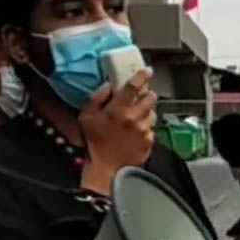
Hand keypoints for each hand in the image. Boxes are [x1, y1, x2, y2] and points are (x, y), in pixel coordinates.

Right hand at [79, 69, 156, 195]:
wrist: (105, 168)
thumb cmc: (94, 143)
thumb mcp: (86, 116)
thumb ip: (97, 97)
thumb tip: (108, 85)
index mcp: (118, 109)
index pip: (134, 85)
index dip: (142, 75)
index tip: (147, 71)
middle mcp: (134, 118)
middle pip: (150, 97)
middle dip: (147, 94)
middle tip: (141, 96)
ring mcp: (144, 130)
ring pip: (153, 112)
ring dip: (147, 111)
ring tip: (135, 117)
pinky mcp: (149, 141)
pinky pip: (152, 128)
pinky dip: (146, 127)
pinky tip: (135, 132)